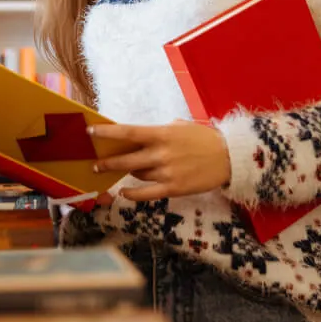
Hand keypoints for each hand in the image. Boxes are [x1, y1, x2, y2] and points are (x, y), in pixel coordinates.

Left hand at [89, 120, 231, 202]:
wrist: (229, 157)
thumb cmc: (204, 139)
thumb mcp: (181, 127)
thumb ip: (160, 132)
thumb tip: (140, 137)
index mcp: (162, 134)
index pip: (128, 132)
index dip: (107, 133)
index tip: (91, 132)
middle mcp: (161, 153)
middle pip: (126, 159)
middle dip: (107, 162)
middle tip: (95, 164)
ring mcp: (166, 172)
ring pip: (137, 174)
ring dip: (129, 173)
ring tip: (123, 171)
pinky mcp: (173, 188)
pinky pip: (147, 194)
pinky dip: (133, 194)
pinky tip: (124, 192)